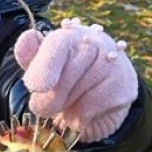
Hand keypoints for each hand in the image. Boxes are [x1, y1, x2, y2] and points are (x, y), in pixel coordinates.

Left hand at [13, 19, 138, 140]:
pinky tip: (80, 110)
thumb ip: (30, 54)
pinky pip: (91, 109)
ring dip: (65, 108)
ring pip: (78, 97)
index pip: (57, 46)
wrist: (102, 83)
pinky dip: (79, 117)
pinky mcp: (123, 85)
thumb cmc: (65, 71)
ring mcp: (112, 63)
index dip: (44, 67)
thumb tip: (27, 37)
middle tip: (43, 106)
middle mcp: (94, 42)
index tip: (34, 87)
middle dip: (48, 100)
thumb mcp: (43, 63)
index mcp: (69, 34)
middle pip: (64, 80)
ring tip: (66, 103)